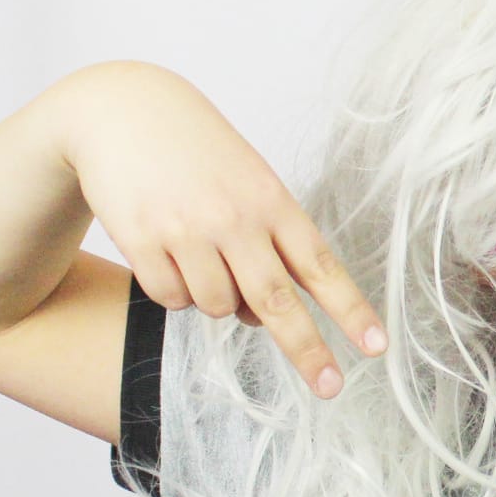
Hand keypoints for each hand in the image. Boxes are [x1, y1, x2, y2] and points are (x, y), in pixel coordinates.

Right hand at [55, 64, 385, 396]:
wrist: (120, 109)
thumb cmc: (196, 151)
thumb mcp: (246, 180)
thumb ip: (265, 244)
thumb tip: (257, 317)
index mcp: (270, 199)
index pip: (319, 264)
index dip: (350, 310)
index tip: (375, 347)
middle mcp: (233, 217)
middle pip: (277, 300)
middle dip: (306, 349)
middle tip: (329, 387)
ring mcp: (186, 230)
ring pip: (217, 307)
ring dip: (215, 299)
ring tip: (200, 253)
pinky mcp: (142, 241)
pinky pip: (170, 300)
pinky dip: (174, 289)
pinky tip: (166, 249)